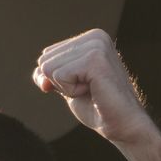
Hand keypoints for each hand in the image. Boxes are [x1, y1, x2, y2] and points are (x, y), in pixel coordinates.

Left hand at [32, 29, 156, 145]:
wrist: (121, 124)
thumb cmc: (96, 106)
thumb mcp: (66, 86)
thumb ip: (48, 76)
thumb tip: (40, 74)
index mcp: (89, 38)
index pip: (46, 56)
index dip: (58, 80)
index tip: (84, 86)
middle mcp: (94, 36)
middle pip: (45, 61)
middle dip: (61, 83)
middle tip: (88, 90)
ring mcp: (96, 45)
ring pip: (49, 69)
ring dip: (67, 88)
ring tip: (91, 90)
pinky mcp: (95, 59)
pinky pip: (59, 76)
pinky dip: (71, 91)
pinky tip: (92, 91)